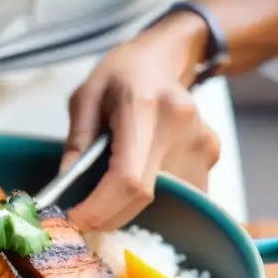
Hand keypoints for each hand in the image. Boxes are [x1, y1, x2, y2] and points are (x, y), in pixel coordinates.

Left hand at [60, 21, 220, 231]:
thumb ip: (76, 143)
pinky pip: (180, 193)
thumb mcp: (85, 98)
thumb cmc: (120, 75)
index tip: (76, 220)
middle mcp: (179, 123)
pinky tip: (140, 177)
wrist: (164, 57)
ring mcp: (201, 140)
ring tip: (112, 191)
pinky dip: (155, 197)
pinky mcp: (211, 153)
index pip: (127, 177)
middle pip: (144, 194)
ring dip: (131, 207)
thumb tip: (65, 188)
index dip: (101, 208)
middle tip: (86, 216)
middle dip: (110, 215)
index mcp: (142, 105)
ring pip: (164, 199)